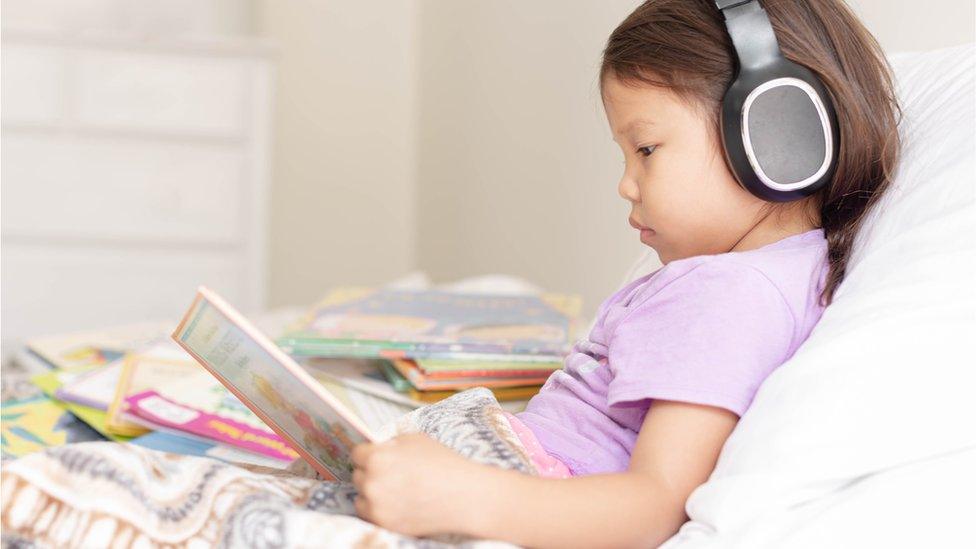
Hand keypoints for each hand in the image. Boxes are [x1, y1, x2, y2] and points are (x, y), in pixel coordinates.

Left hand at [350, 433, 484, 536]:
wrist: (464, 496)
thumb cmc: (443, 463)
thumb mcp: (416, 439)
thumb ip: (391, 443)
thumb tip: (378, 448)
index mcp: (377, 457)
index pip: (356, 454)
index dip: (368, 453)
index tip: (375, 456)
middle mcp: (371, 482)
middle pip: (357, 475)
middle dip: (370, 472)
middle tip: (390, 473)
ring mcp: (376, 506)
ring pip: (361, 497)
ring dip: (372, 493)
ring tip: (394, 490)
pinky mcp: (385, 524)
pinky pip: (370, 514)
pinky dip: (379, 509)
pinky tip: (397, 503)